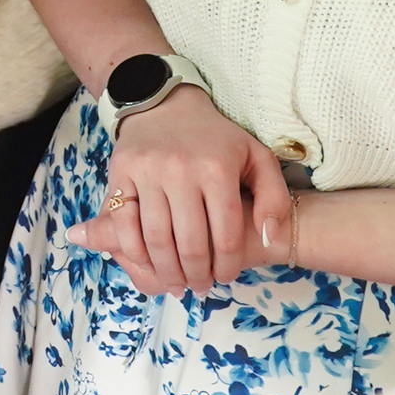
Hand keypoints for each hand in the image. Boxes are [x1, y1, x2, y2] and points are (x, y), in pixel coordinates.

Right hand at [82, 88, 284, 292]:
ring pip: (157, 239)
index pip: (225, 235)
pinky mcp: (122, 172)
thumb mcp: (256, 158)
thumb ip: (272, 197)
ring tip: (178, 284)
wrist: (166, 106)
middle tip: (200, 288)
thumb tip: (270, 237)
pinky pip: (125, 224)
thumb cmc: (216, 139)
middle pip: (190, 243)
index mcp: (218, 168)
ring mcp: (148, 171)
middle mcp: (182, 170)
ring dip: (167, 271)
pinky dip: (136, 252)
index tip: (225, 277)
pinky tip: (149, 265)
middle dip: (197, 275)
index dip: (227, 265)